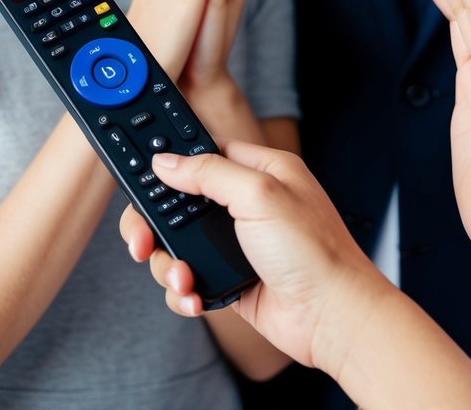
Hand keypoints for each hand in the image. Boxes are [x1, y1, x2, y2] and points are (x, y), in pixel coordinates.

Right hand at [119, 142, 383, 375]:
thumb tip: (166, 161)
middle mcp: (244, 203)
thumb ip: (209, 173)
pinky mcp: (228, 278)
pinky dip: (184, 290)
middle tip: (141, 240)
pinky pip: (187, 278)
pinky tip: (196, 298)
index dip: (169, 159)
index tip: (137, 171)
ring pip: (176, 243)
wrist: (332, 318)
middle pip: (177, 201)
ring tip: (184, 280)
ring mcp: (235, 242)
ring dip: (169, 263)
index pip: (202, 151)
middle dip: (153, 222)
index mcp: (258, 170)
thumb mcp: (260, 194)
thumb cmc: (313, 250)